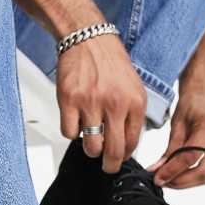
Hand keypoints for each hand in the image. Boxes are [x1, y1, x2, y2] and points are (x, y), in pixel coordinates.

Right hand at [56, 35, 146, 171]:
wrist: (88, 37)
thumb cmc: (110, 63)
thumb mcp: (133, 88)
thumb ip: (133, 115)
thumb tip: (128, 145)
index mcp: (134, 102)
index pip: (133, 143)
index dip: (126, 155)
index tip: (121, 157)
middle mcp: (114, 103)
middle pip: (113, 151)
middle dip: (110, 165)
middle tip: (107, 166)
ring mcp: (91, 102)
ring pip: (90, 147)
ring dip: (90, 149)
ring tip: (90, 139)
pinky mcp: (69, 100)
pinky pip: (70, 133)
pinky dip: (72, 132)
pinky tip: (76, 120)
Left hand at [149, 92, 204, 188]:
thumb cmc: (192, 107)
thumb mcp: (176, 126)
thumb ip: (168, 151)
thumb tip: (157, 172)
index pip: (191, 156)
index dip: (173, 170)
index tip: (158, 178)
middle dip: (182, 181)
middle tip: (165, 182)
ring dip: (188, 181)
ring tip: (171, 179)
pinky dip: (196, 176)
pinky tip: (183, 175)